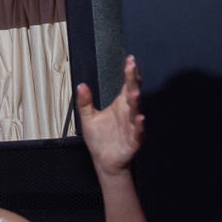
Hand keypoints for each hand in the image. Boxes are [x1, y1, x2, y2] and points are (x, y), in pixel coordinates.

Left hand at [77, 56, 145, 176]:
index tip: (129, 60)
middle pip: (133, 93)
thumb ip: (85, 102)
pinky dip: (139, 125)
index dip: (129, 73)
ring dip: (136, 102)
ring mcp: (133, 125)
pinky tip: (139, 118)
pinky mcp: (134, 139)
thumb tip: (81, 85)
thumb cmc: (100, 139)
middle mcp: (128, 113)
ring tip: (134, 92)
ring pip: (136, 111)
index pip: (127, 85)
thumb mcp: (88, 118)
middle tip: (132, 67)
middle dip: (133, 80)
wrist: (105, 160)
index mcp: (120, 105)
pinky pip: (138, 131)